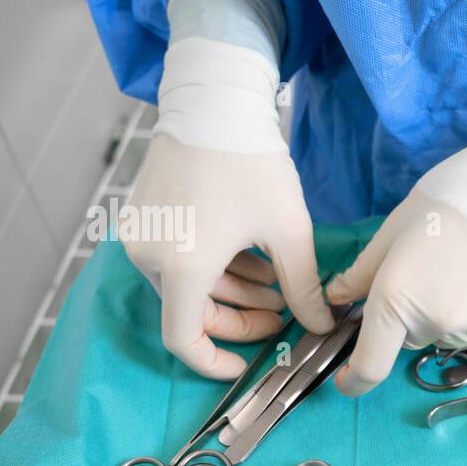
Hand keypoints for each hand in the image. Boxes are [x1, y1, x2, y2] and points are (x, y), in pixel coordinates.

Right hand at [122, 134, 333, 378]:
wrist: (214, 101)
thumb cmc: (252, 164)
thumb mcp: (288, 231)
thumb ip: (304, 288)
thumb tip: (324, 326)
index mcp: (180, 267)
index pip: (184, 340)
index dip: (214, 361)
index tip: (244, 364)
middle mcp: (150, 256)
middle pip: (191, 313)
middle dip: (241, 318)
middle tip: (284, 310)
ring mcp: (142, 235)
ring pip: (188, 286)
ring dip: (233, 292)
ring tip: (279, 281)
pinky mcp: (143, 217)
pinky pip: (177, 260)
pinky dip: (214, 268)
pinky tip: (255, 257)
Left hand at [326, 120, 466, 394]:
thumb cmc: (449, 199)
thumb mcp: (393, 230)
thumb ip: (363, 273)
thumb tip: (338, 298)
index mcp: (396, 299)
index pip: (371, 365)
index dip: (355, 380)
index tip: (348, 379)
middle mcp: (434, 323)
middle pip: (411, 336)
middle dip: (409, 315)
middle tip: (427, 269)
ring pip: (447, 331)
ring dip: (445, 311)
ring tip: (463, 264)